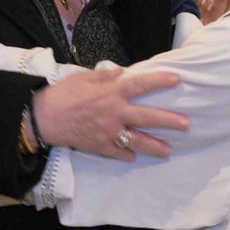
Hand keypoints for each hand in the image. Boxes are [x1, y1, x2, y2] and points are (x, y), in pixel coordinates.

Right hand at [33, 68, 186, 159]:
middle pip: (147, 117)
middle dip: (169, 121)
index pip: (141, 85)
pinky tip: (134, 157)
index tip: (177, 79)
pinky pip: (117, 153)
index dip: (159, 81)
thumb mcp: (83, 77)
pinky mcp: (99, 146)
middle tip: (186, 125)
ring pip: (137, 141)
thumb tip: (123, 73)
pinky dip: (126, 155)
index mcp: (111, 93)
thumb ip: (105, 76)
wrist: (43, 118)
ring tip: (168, 151)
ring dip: (155, 146)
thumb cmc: (62, 94)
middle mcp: (114, 113)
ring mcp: (108, 132)